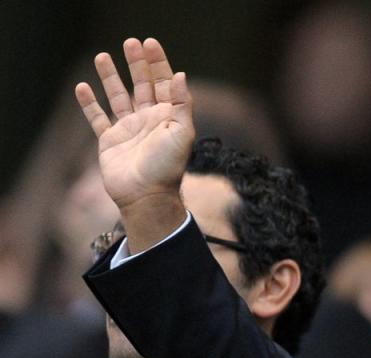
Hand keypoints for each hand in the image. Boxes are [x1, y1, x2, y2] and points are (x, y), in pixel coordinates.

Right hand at [75, 37, 193, 252]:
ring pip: (118, 97)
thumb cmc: (167, 167)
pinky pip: (97, 118)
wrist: (146, 196)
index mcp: (167, 117)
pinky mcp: (110, 142)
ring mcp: (128, 130)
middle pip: (142, 85)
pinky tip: (83, 87)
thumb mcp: (182, 133)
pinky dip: (89, 104)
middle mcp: (148, 121)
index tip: (150, 43)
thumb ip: (181, 104)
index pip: (164, 84)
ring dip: (111, 77)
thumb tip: (181, 74)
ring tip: (102, 56)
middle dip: (136, 64)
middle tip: (130, 43)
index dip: (158, 63)